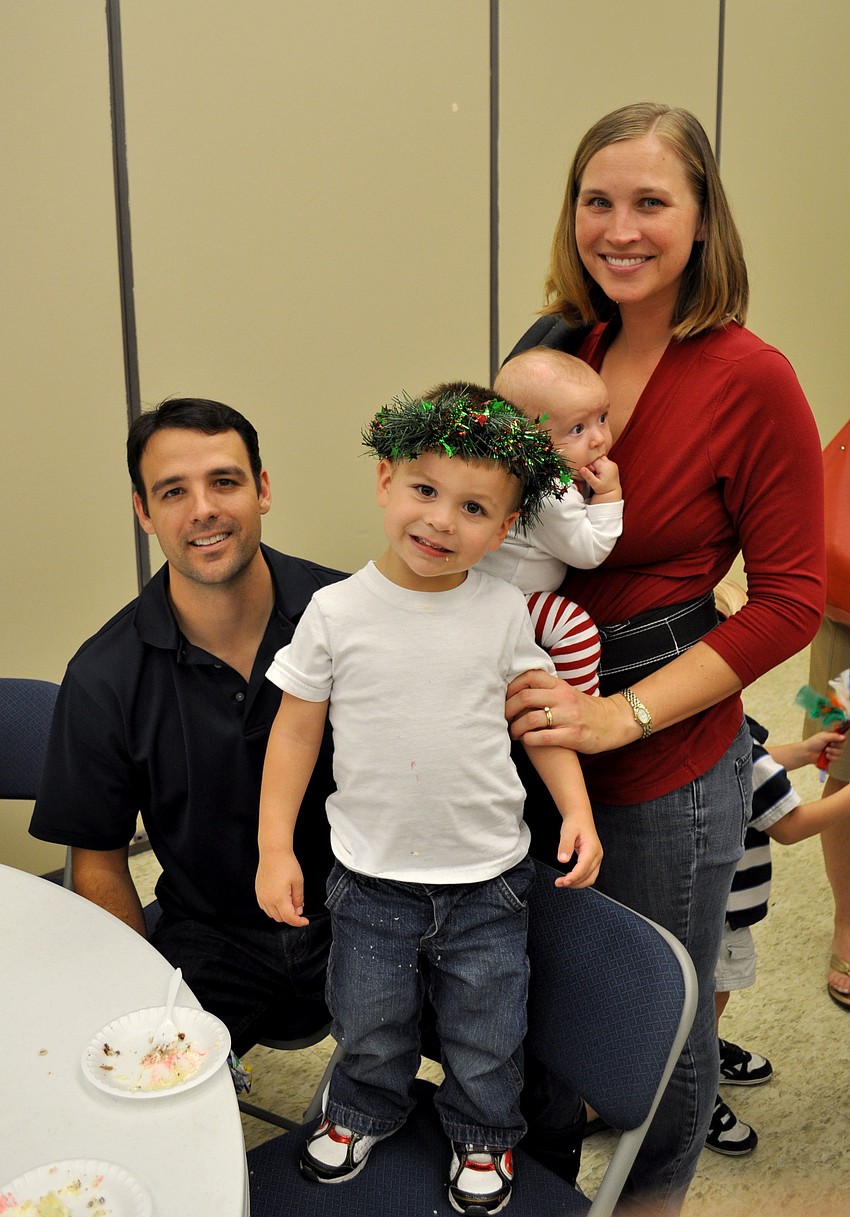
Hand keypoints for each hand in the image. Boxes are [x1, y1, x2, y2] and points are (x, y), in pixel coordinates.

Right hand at [256, 851, 309, 925]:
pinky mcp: (258, 892)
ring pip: (271, 914)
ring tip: (290, 903)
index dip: (298, 922)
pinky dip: (273, 909)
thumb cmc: (287, 864)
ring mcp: (261, 896)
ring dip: (281, 914)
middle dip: (291, 917)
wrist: (273, 852)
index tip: (305, 921)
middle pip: (280, 918)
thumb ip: (298, 899)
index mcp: (279, 898)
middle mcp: (268, 900)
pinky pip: (265, 907)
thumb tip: (299, 910)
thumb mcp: (298, 882)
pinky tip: (280, 901)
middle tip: (299, 908)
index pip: (289, 918)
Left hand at [506, 669, 633, 753]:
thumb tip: (519, 691)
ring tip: (513, 733)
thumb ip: (548, 690)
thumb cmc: (586, 709)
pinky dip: (529, 739)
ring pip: (532, 718)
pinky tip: (525, 741)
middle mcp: (564, 698)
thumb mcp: (568, 693)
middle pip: (525, 697)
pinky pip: (544, 737)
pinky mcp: (574, 735)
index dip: (512, 686)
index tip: (504, 697)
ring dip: (516, 727)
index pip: (530, 676)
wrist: (615, 722)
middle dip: (508, 709)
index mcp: (561, 685)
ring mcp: (569, 716)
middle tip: (503, 718)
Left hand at [553, 814, 602, 888]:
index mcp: (592, 848)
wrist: (580, 817)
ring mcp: (597, 858)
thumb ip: (565, 846)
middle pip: (588, 876)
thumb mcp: (567, 831)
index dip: (574, 877)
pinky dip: (579, 879)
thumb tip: (562, 860)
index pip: (584, 868)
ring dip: (576, 883)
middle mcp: (597, 855)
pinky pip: (589, 875)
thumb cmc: (575, 823)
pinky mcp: (594, 860)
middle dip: (573, 882)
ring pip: (590, 878)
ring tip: (562, 882)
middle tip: (558, 883)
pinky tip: (569, 878)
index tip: (564, 881)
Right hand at [579, 453, 621, 501]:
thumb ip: (588, 476)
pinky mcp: (613, 465)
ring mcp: (612, 463)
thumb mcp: (594, 484)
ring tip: (597, 472)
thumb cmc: (603, 489)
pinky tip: (601, 471)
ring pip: (601, 458)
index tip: (591, 472)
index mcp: (605, 467)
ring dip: (598, 463)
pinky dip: (602, 464)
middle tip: (594, 472)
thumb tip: (581, 468)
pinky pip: (605, 460)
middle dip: (594, 463)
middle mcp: (610, 463)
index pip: (593, 460)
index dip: (590, 465)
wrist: (612, 492)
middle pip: (598, 457)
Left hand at [805, 728, 847, 769]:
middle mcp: (833, 743)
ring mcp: (832, 751)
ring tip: (825, 751)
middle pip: (842, 745)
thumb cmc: (813, 743)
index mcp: (831, 737)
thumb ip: (834, 736)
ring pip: (840, 753)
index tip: (839, 740)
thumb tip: (844, 737)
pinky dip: (831, 757)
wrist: (807, 753)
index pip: (842, 737)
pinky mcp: (831, 758)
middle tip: (829, 745)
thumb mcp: (824, 737)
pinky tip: (826, 756)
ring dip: (832, 752)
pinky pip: (836, 759)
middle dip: (836, 746)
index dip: (842, 739)